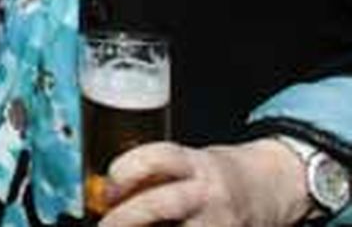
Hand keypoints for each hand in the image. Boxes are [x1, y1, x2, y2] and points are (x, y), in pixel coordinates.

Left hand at [98, 139, 311, 226]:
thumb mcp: (190, 162)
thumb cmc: (217, 174)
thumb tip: (104, 194)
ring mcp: (219, 221)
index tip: (107, 182)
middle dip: (126, 216)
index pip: (160, 157)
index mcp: (196, 164)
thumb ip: (156, 175)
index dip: (129, 168)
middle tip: (104, 224)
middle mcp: (208, 192)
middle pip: (163, 204)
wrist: (272, 187)